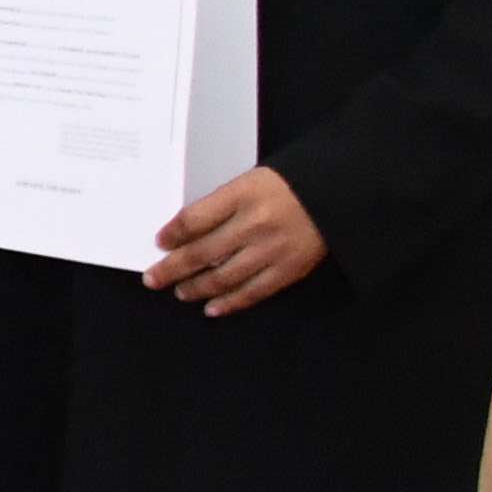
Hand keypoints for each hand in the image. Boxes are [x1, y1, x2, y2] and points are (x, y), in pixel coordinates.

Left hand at [148, 165, 325, 315]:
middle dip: (173, 268)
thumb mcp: (250, 182)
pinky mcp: (290, 270)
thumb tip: (184, 231)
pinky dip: (230, 302)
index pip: (195, 218)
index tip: (158, 243)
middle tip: (153, 279)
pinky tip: (212, 308)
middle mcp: (255, 224)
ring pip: (224, 277)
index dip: (172, 234)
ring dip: (197, 288)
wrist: (339, 194)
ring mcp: (273, 250)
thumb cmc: (288, 185)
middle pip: (203, 252)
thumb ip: (221, 204)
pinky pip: (253, 292)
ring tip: (181, 292)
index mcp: (243, 195)